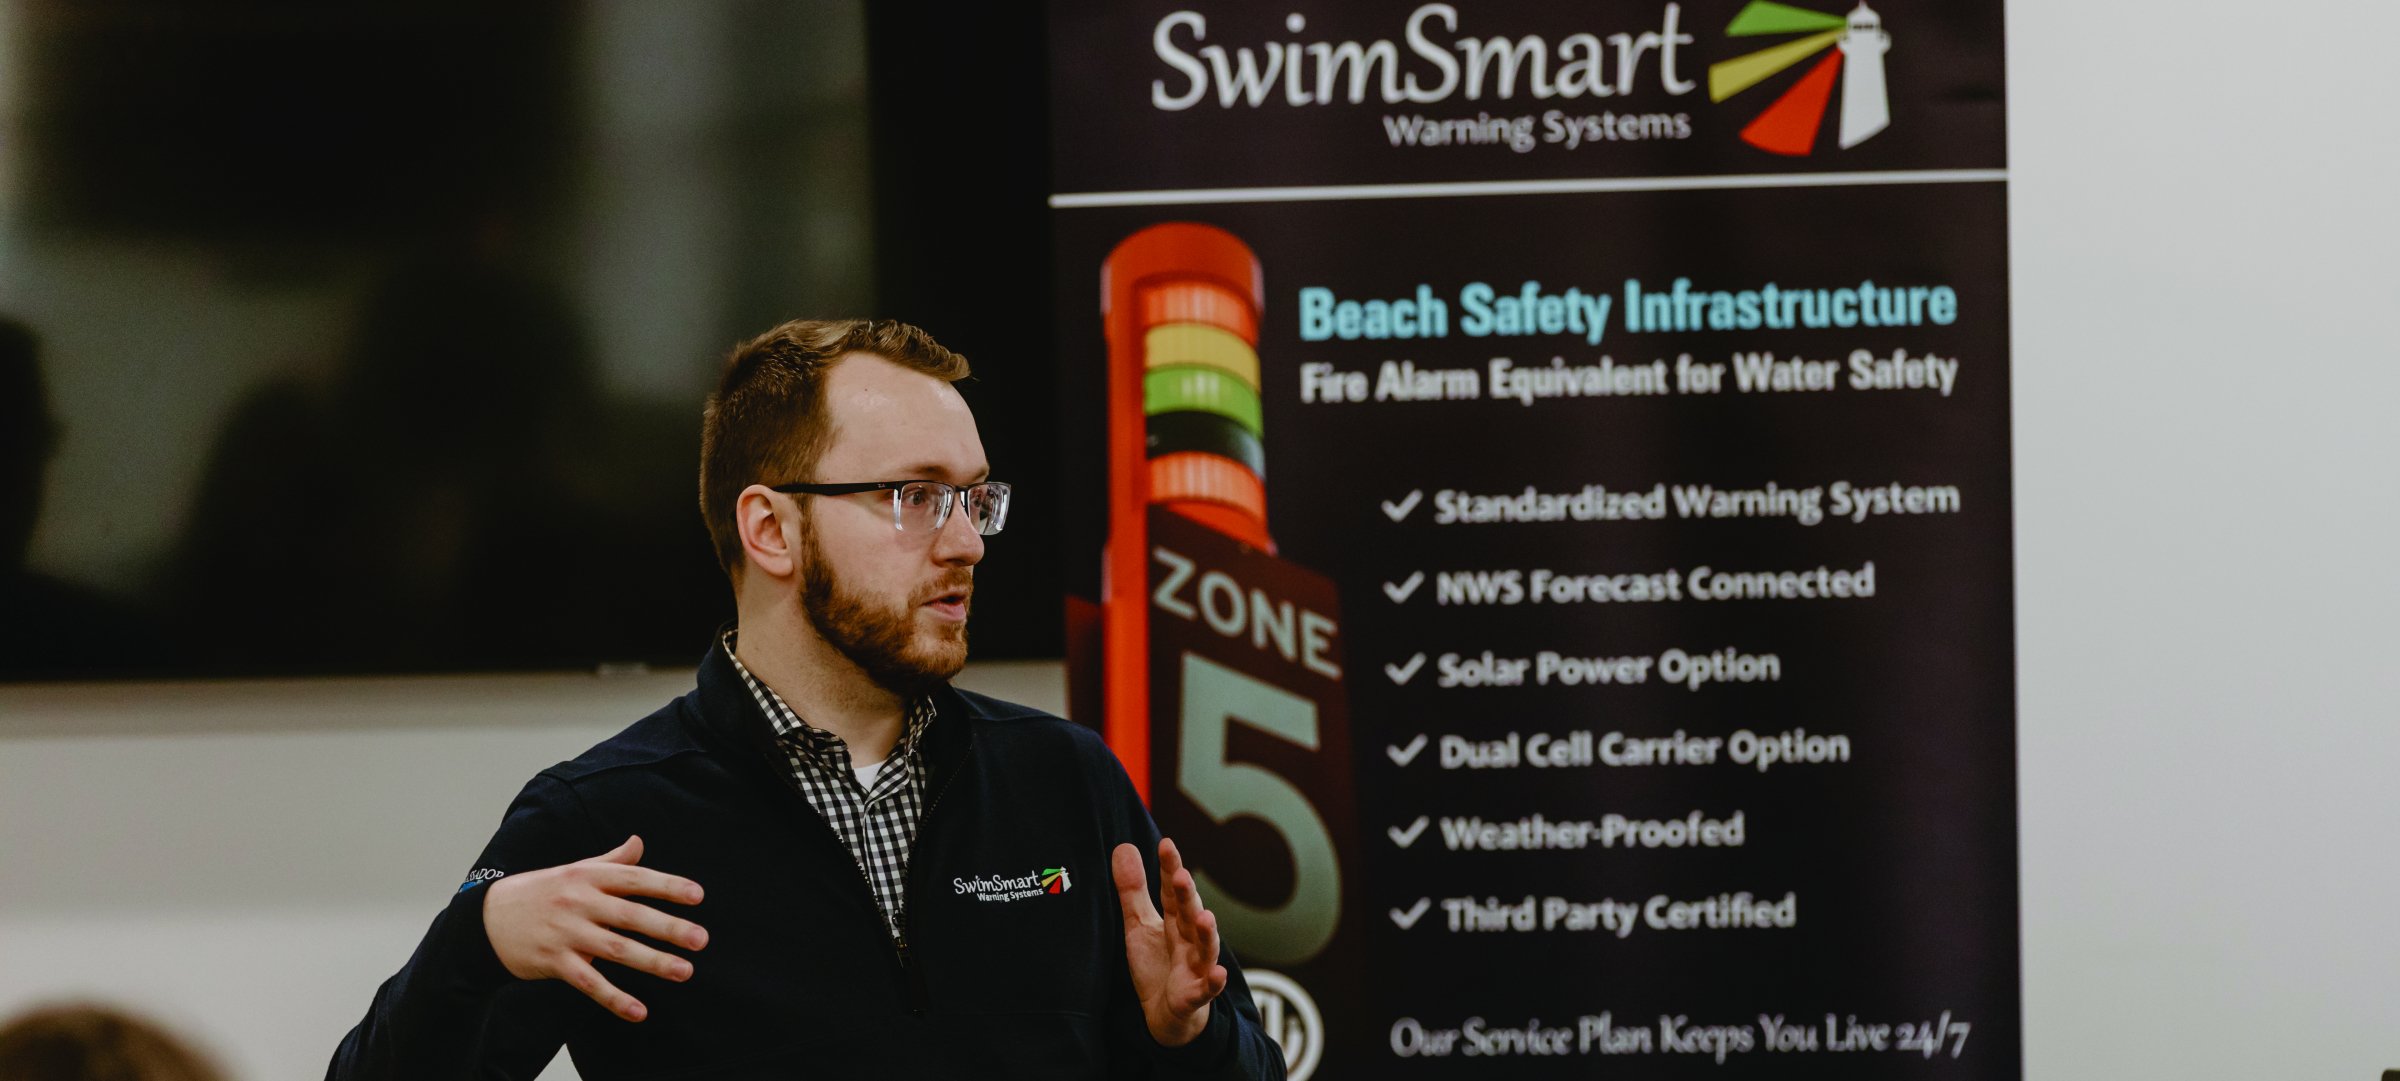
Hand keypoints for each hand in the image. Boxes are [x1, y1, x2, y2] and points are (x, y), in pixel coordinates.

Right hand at [482, 835, 708, 1021]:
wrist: (484, 920)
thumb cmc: (539, 892)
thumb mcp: (573, 870)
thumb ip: (610, 861)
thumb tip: (640, 842)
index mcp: (587, 877)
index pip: (634, 879)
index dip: (667, 886)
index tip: (698, 896)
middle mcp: (579, 903)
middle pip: (631, 916)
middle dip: (668, 928)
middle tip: (701, 940)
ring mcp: (567, 933)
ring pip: (616, 949)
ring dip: (652, 962)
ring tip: (685, 971)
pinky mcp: (554, 962)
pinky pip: (589, 982)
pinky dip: (614, 998)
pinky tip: (639, 1011)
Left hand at [1112, 838, 1227, 1046]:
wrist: (1166, 1013)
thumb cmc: (1157, 964)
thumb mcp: (1138, 926)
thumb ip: (1132, 890)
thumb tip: (1123, 846)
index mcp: (1175, 920)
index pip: (1171, 892)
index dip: (1170, 869)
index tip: (1166, 844)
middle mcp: (1190, 939)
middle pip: (1189, 914)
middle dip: (1187, 896)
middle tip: (1181, 875)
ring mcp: (1196, 967)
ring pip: (1205, 948)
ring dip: (1207, 934)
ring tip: (1206, 918)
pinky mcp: (1195, 995)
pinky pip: (1206, 989)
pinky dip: (1213, 982)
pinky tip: (1218, 974)